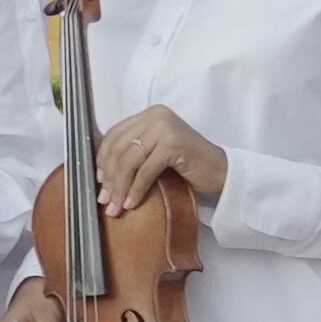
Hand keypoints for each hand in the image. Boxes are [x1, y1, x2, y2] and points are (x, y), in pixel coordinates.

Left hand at [94, 107, 229, 213]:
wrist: (222, 171)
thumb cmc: (187, 165)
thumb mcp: (155, 153)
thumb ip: (133, 154)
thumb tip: (101, 176)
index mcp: (148, 115)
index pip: (114, 136)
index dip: (102, 160)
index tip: (98, 182)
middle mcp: (156, 116)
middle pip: (119, 148)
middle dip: (109, 177)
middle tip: (104, 200)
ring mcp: (165, 128)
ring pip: (129, 160)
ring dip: (119, 187)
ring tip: (115, 206)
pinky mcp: (173, 143)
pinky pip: (145, 170)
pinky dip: (136, 189)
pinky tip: (131, 203)